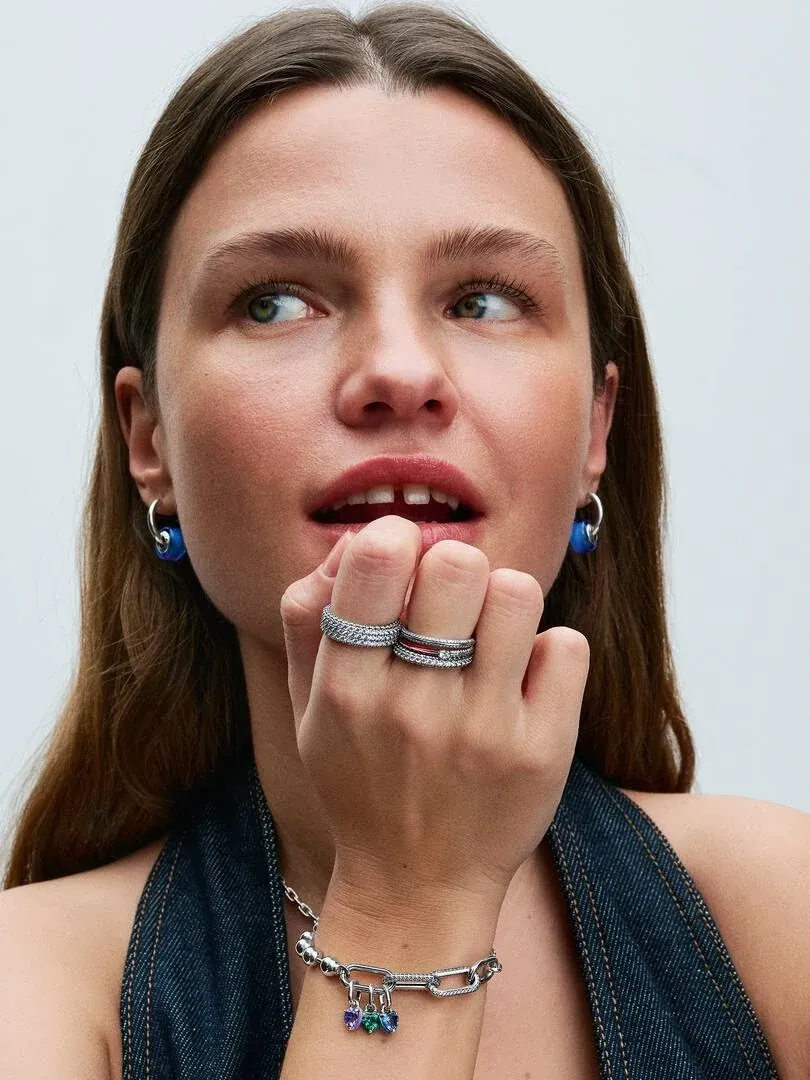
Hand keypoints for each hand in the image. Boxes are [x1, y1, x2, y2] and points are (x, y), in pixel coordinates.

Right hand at [279, 516, 587, 907]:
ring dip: (506, 602)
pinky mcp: (541, 752)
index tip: (402, 565)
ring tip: (491, 639)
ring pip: (517, 593)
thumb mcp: (307, 708)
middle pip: (458, 563)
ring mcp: (482, 731)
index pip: (377, 557)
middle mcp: (412, 707)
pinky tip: (524, 683)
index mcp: (345, 688)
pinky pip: (566, 646)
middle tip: (452, 606)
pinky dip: (549, 653)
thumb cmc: (361, 781)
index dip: (397, 539)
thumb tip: (359, 540)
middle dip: (457, 568)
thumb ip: (309, 617)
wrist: (416, 887)